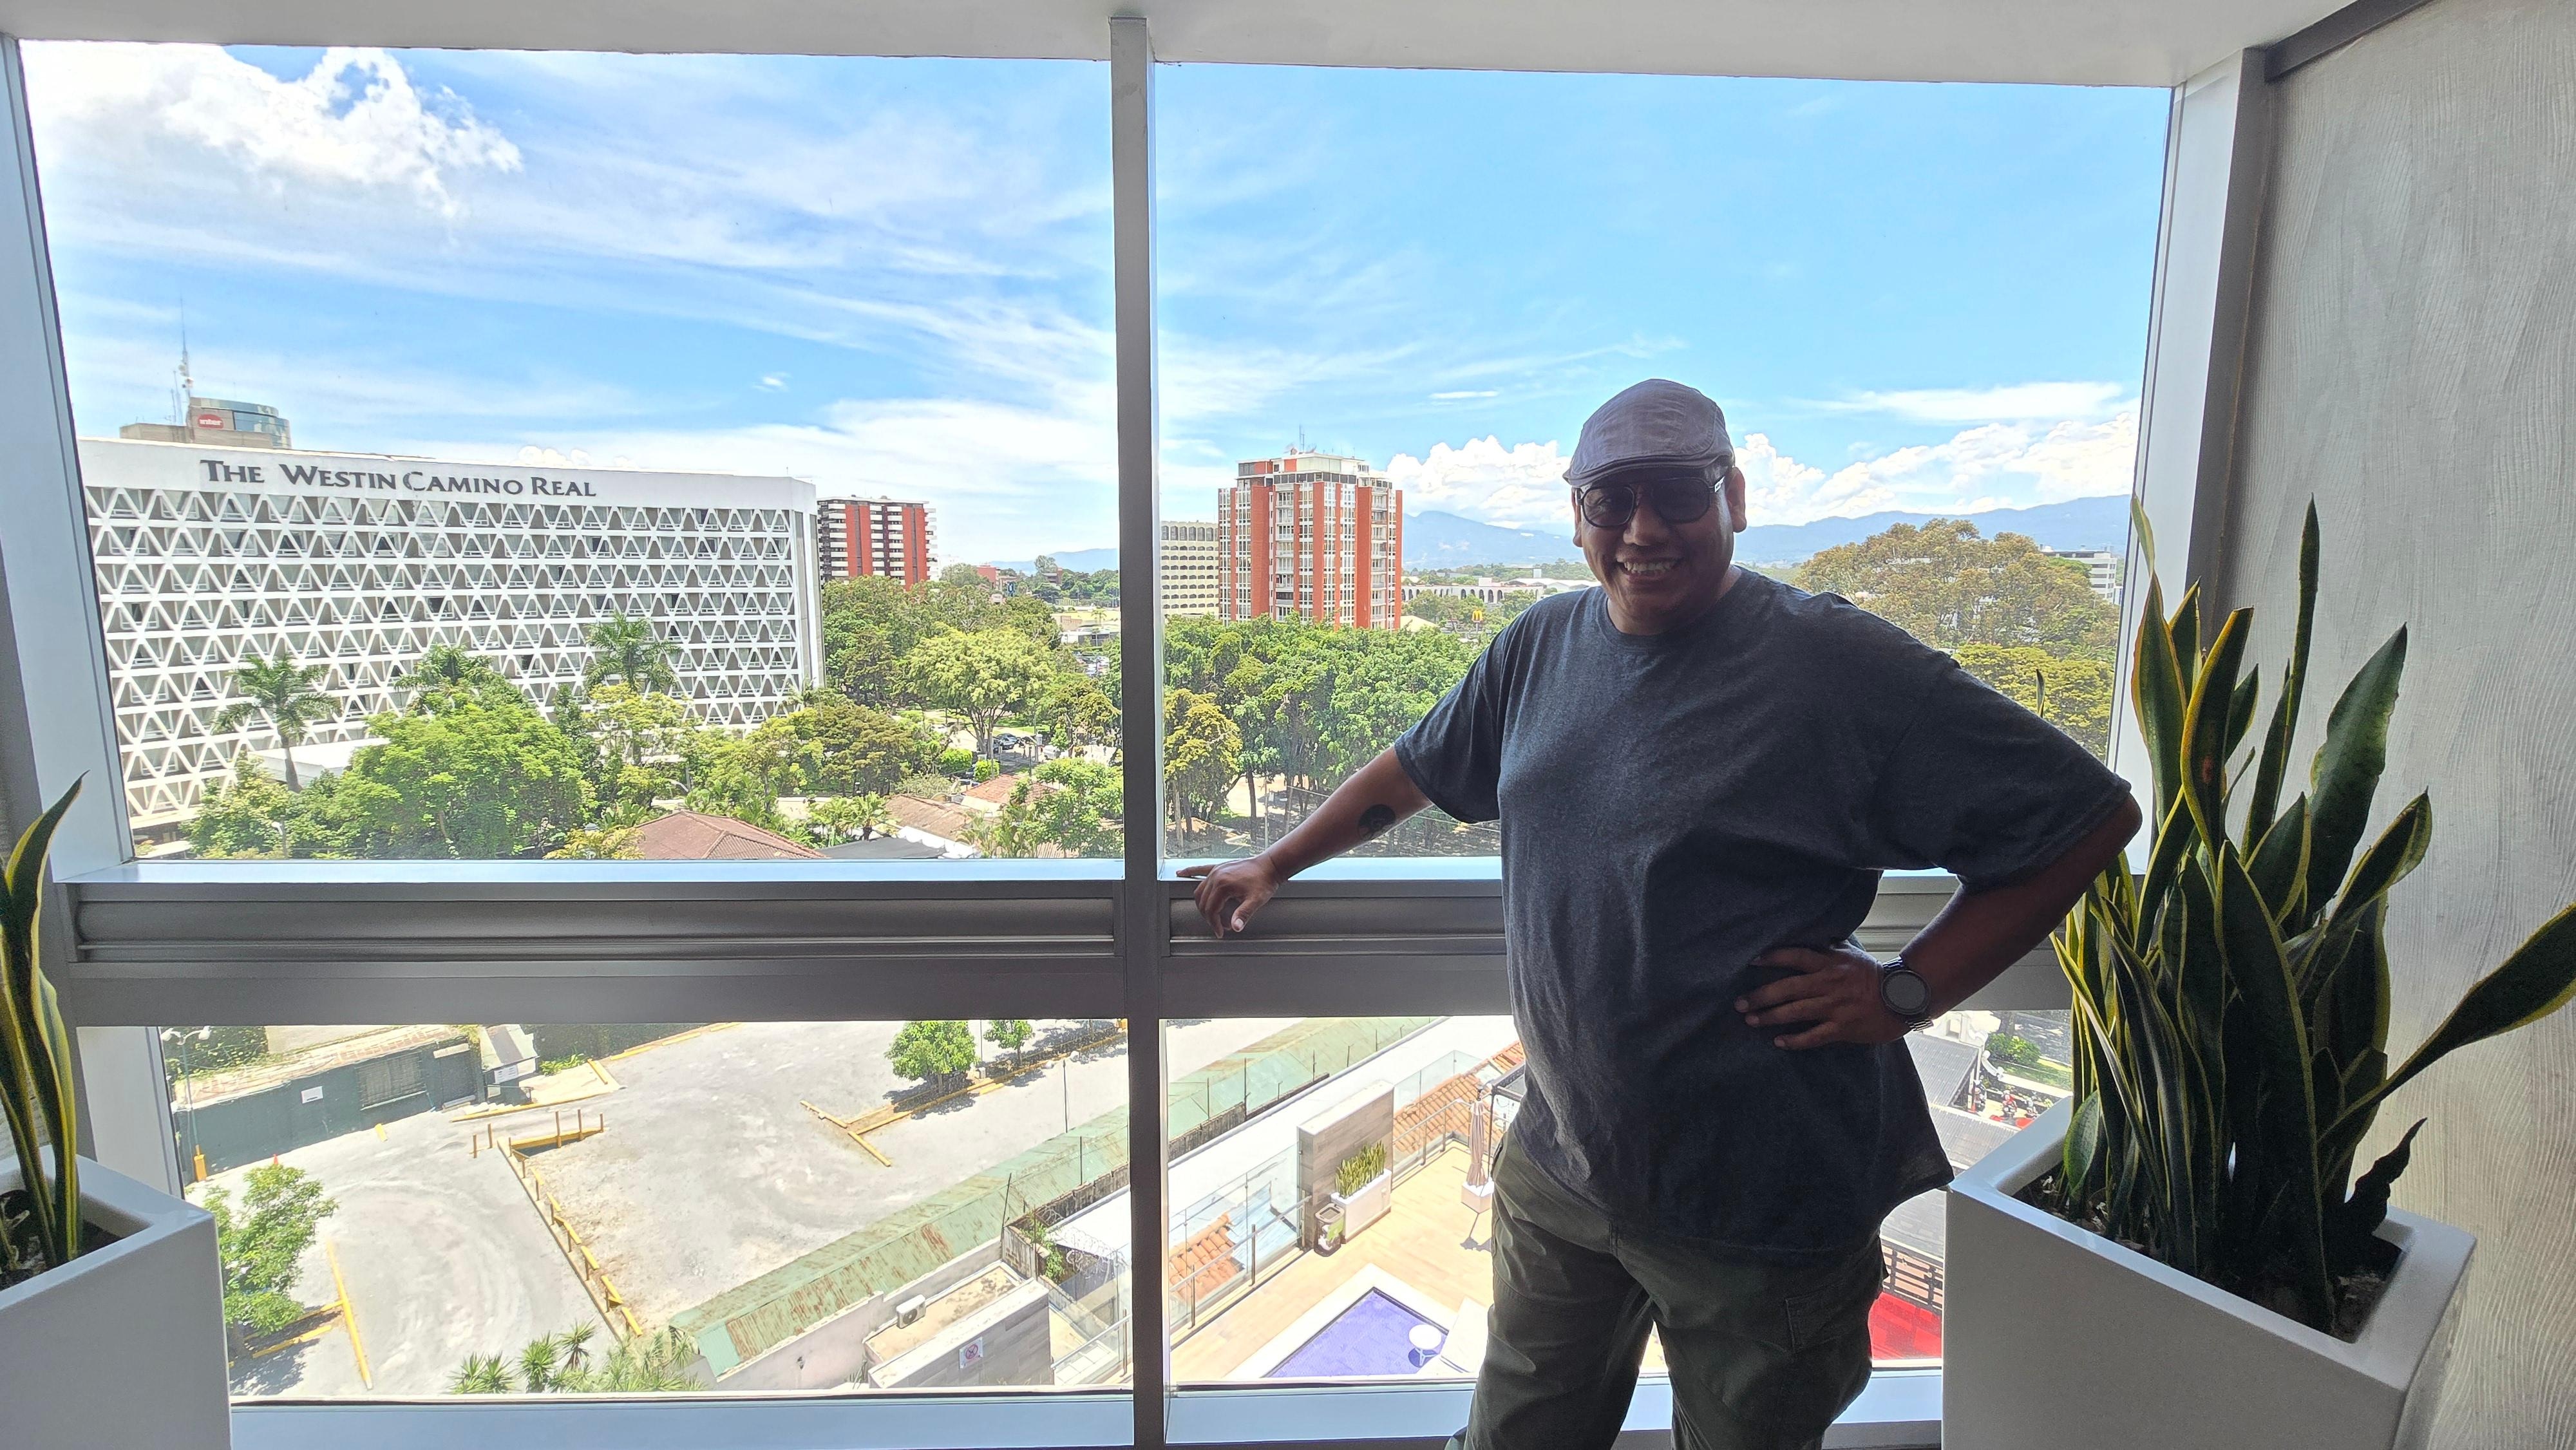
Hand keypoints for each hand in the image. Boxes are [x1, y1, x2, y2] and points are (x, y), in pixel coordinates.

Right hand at [1179, 854, 1283, 936]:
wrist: (1270, 865)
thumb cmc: (1264, 881)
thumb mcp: (1256, 900)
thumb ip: (1244, 914)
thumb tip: (1236, 927)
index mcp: (1222, 885)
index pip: (1211, 909)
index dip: (1214, 924)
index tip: (1221, 932)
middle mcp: (1215, 876)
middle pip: (1203, 902)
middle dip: (1210, 917)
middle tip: (1220, 926)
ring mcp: (1215, 870)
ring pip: (1200, 891)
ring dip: (1203, 905)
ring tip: (1212, 915)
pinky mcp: (1218, 867)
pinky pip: (1200, 870)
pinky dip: (1190, 872)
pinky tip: (1181, 873)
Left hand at [1736, 944, 1907, 1049]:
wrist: (1901, 998)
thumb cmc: (1870, 974)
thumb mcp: (1849, 954)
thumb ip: (1826, 948)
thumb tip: (1804, 934)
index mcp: (1830, 963)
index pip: (1796, 956)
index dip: (1772, 957)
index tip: (1751, 961)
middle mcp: (1829, 984)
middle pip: (1788, 988)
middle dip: (1761, 996)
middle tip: (1740, 1003)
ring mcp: (1835, 1007)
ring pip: (1797, 1012)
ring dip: (1771, 1017)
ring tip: (1751, 1020)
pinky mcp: (1843, 1028)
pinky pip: (1814, 1036)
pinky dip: (1795, 1041)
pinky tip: (1779, 1042)